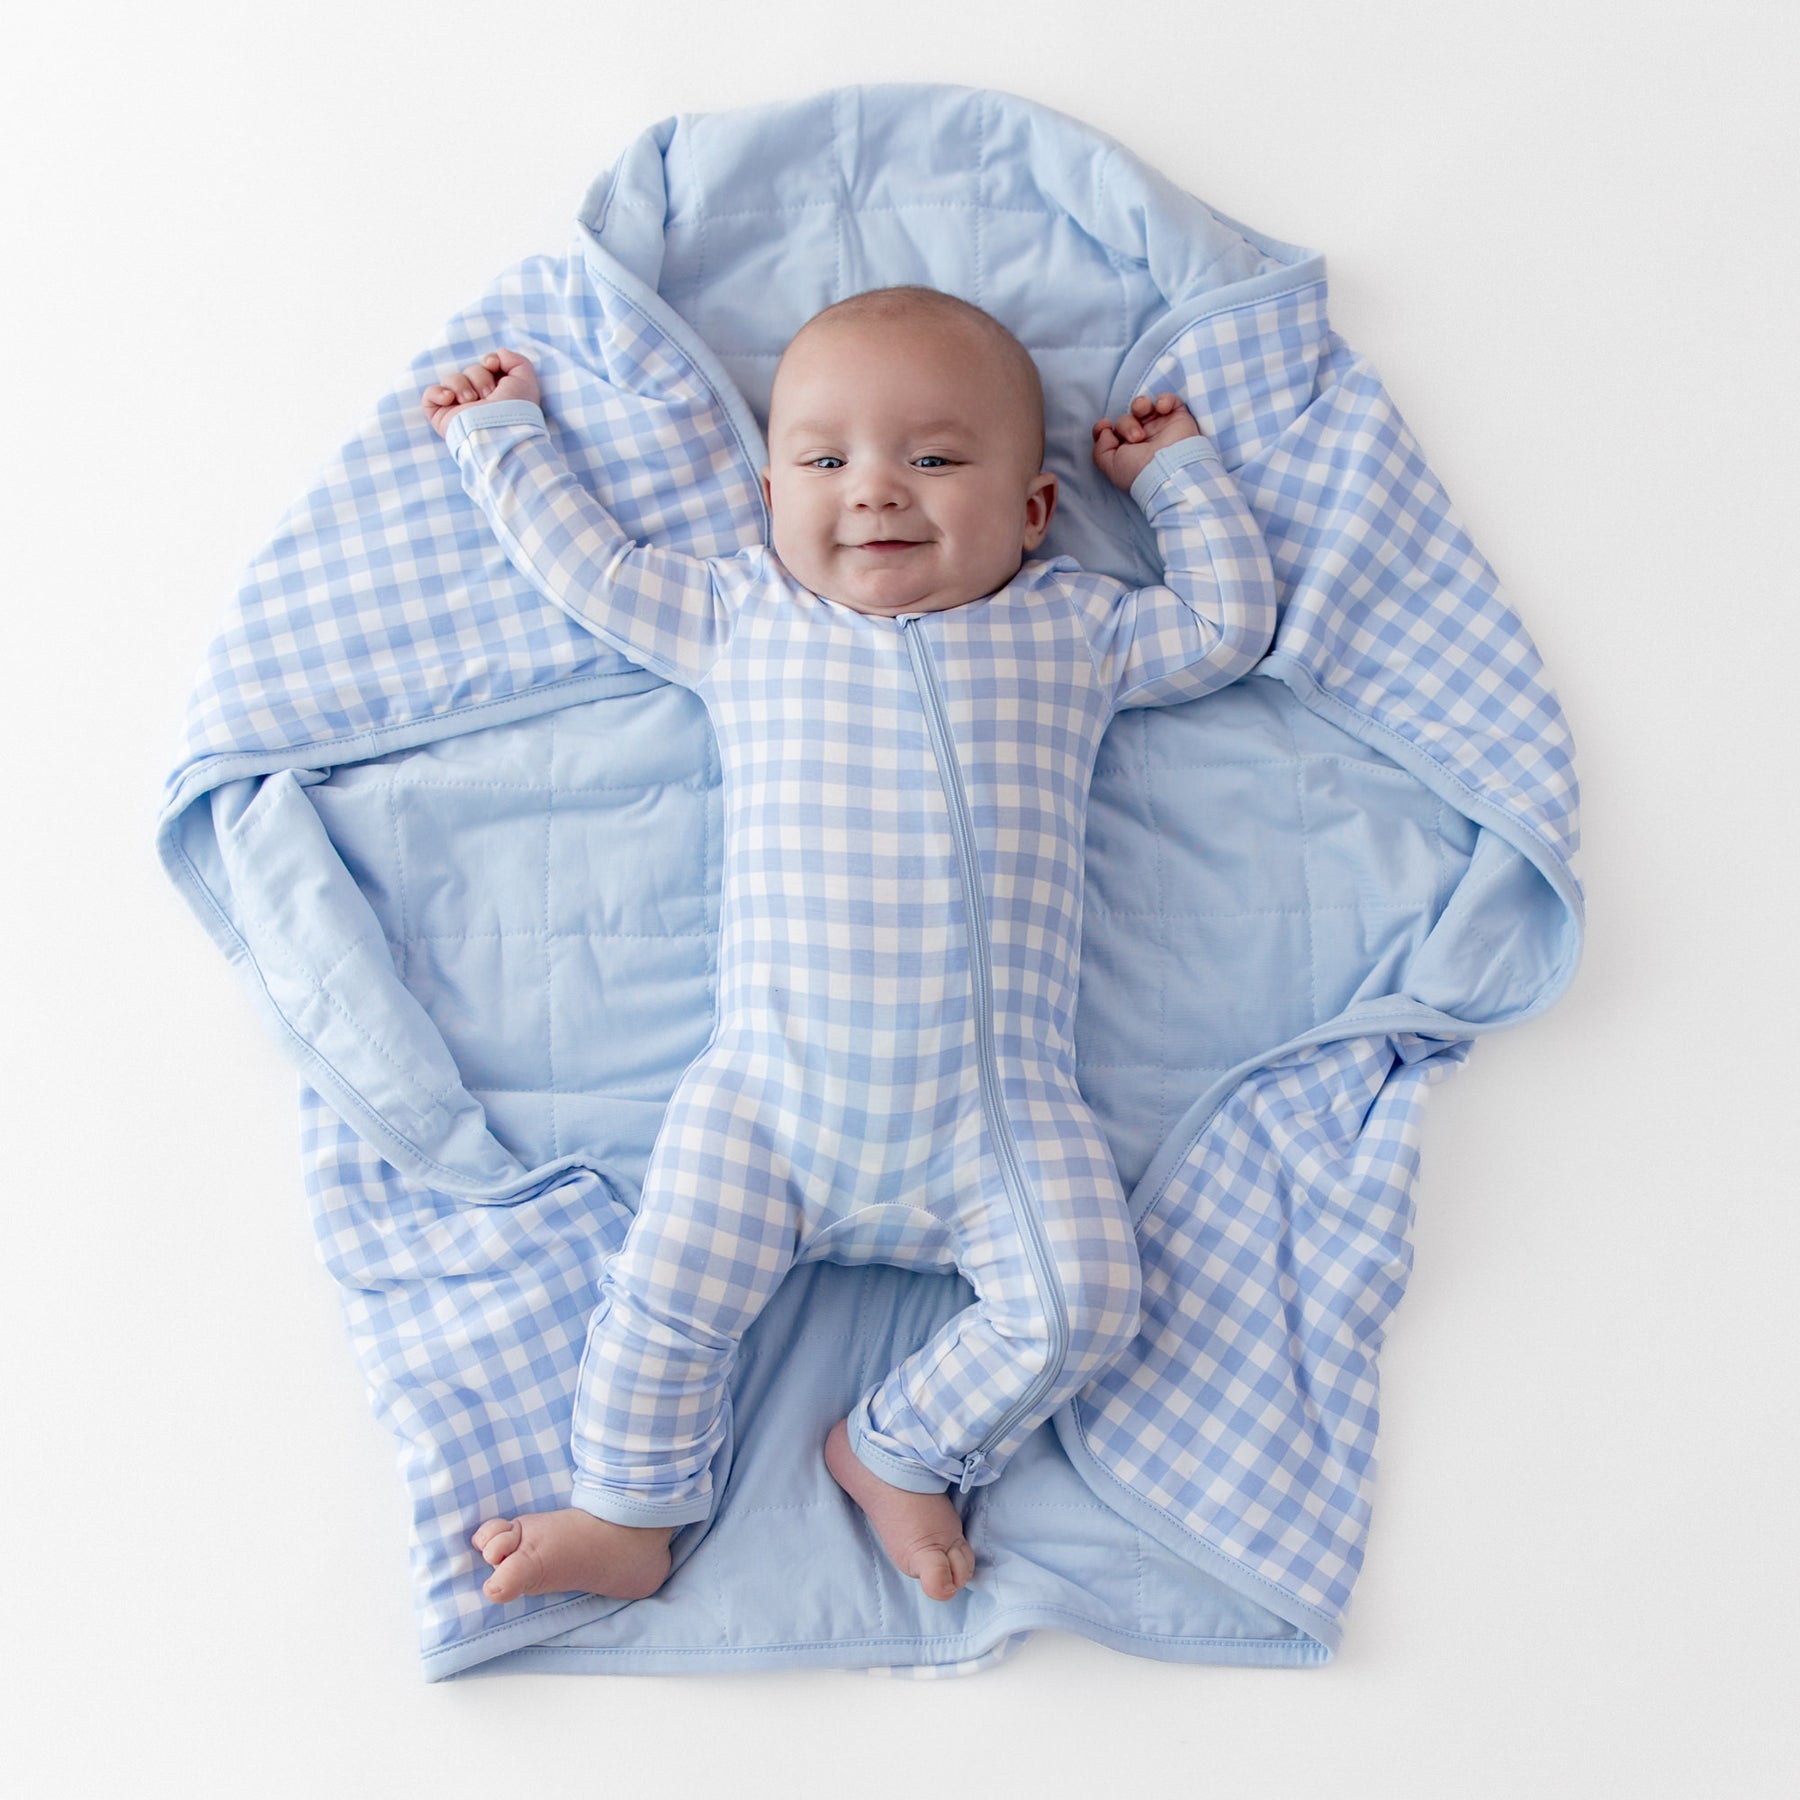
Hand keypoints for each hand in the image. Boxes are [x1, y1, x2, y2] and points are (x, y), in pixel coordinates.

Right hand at [422, 349, 541, 436]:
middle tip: (488, 395)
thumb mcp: (525, 380)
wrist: (499, 431)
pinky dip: (437, 393)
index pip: (485, 366)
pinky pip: (430, 394)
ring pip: (451, 379)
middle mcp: (478, 400)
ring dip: (462, 386)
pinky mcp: (442, 416)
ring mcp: (459, 408)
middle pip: (470, 371)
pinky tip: (450, 399)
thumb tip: (498, 353)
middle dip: (479, 378)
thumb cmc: (515, 410)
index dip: (489, 361)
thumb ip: (516, 360)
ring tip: (471, 401)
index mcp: (497, 393)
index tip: (493, 366)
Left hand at [1091, 392, 1200, 491]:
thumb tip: (1104, 430)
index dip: (1104, 428)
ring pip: (1143, 406)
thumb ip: (1100, 448)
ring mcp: (1161, 428)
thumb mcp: (1110, 465)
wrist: (1170, 470)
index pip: (1112, 434)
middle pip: (1125, 419)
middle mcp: (1144, 440)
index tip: (1105, 425)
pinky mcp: (1178, 418)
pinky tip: (1162, 408)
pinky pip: (1169, 400)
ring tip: (1145, 412)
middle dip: (1126, 424)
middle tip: (1137, 438)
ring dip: (1140, 405)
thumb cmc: (1139, 471)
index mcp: (1128, 452)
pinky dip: (1164, 399)